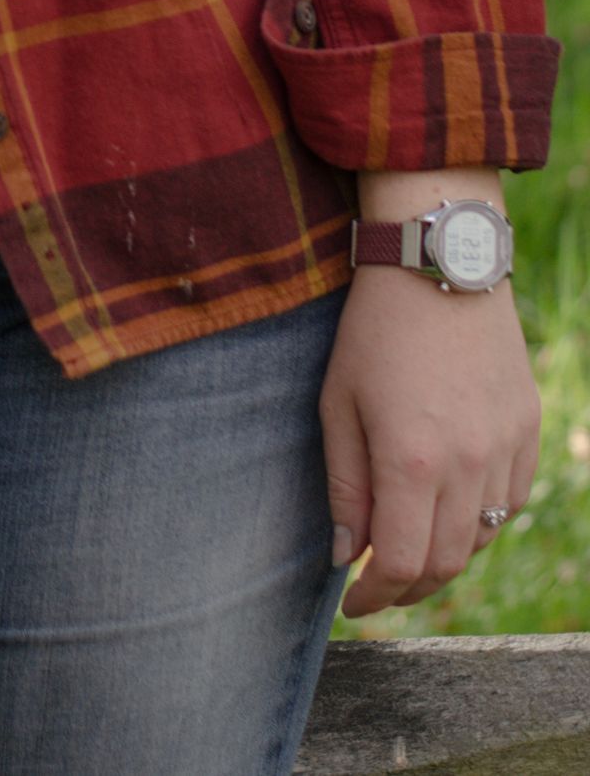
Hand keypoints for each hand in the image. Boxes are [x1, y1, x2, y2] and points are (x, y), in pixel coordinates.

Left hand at [320, 185, 539, 616]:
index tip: (354, 602)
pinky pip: (509, 502)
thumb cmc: (373, 330)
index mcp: (411, 460)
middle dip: (409, 587)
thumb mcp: (337, 403)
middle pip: (447, 564)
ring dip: (444, 557)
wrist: (439, 264)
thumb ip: (344, 486)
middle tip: (378, 585)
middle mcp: (468, 464)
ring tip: (409, 546)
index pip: (402, 564)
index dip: (376, 596)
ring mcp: (505, 449)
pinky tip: (449, 506)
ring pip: (482, 539)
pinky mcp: (528, 430)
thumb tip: (347, 555)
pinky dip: (480, 520)